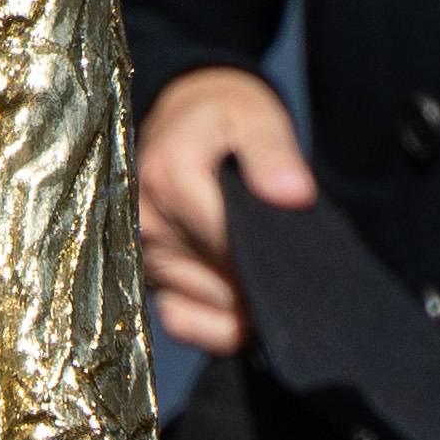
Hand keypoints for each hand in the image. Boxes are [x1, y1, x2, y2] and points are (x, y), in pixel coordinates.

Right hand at [134, 69, 311, 359]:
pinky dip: (213, 325)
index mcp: (169, 177)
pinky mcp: (145, 276)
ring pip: (201, 302)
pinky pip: (180, 320)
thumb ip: (274, 150)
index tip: (296, 253)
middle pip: (216, 278)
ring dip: (238, 299)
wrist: (182, 118)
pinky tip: (241, 312)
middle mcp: (147, 220)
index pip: (225, 241)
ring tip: (265, 274)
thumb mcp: (254, 114)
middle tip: (289, 263)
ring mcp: (144, 253)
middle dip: (255, 277)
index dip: (266, 257)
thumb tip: (295, 195)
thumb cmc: (222, 116)